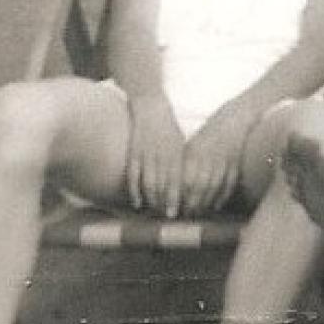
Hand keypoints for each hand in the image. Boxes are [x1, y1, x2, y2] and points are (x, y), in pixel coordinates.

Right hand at [126, 95, 186, 218]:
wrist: (151, 106)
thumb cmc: (168, 127)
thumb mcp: (179, 142)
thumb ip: (183, 161)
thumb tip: (189, 183)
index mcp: (176, 151)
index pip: (176, 179)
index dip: (175, 197)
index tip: (176, 212)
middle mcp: (162, 154)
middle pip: (162, 184)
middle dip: (164, 202)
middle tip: (166, 218)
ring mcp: (147, 153)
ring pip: (149, 182)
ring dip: (151, 199)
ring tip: (154, 213)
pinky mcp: (134, 152)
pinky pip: (134, 175)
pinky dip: (135, 190)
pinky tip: (137, 203)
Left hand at [180, 104, 253, 215]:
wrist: (234, 120)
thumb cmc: (208, 133)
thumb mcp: (192, 146)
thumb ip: (182, 166)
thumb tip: (169, 188)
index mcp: (194, 154)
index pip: (183, 183)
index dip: (176, 199)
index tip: (171, 211)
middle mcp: (208, 160)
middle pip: (198, 190)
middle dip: (190, 207)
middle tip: (183, 216)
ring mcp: (223, 164)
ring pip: (212, 191)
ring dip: (204, 205)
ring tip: (196, 214)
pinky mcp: (235, 167)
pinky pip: (227, 187)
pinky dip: (221, 198)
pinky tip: (214, 206)